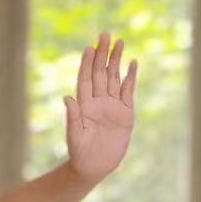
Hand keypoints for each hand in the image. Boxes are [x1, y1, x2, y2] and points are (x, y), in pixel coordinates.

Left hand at [64, 32, 137, 183]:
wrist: (95, 167)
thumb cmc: (80, 154)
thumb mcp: (74, 136)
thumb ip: (72, 117)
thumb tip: (67, 98)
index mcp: (84, 105)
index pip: (85, 79)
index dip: (87, 63)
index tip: (89, 48)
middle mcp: (98, 101)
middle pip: (100, 73)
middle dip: (102, 54)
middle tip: (105, 35)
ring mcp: (112, 105)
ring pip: (114, 78)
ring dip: (116, 60)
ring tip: (119, 43)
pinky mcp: (126, 113)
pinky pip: (128, 91)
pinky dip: (131, 77)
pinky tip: (132, 63)